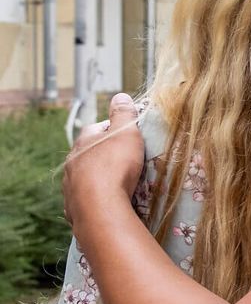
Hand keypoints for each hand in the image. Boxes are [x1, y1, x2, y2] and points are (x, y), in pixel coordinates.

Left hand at [64, 93, 144, 222]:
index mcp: (84, 142)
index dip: (113, 129)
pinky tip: (104, 202)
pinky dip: (93, 198)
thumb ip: (124, 114)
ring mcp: (70, 185)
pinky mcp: (73, 206)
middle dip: (103, 155)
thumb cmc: (115, 166)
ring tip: (116, 183)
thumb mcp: (126, 133)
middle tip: (124, 160)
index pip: (97, 128)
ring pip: (83, 176)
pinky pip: (83, 199)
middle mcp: (72, 162)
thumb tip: (120, 96)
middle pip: (88, 153)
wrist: (100, 207)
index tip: (127, 134)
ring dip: (97, 177)